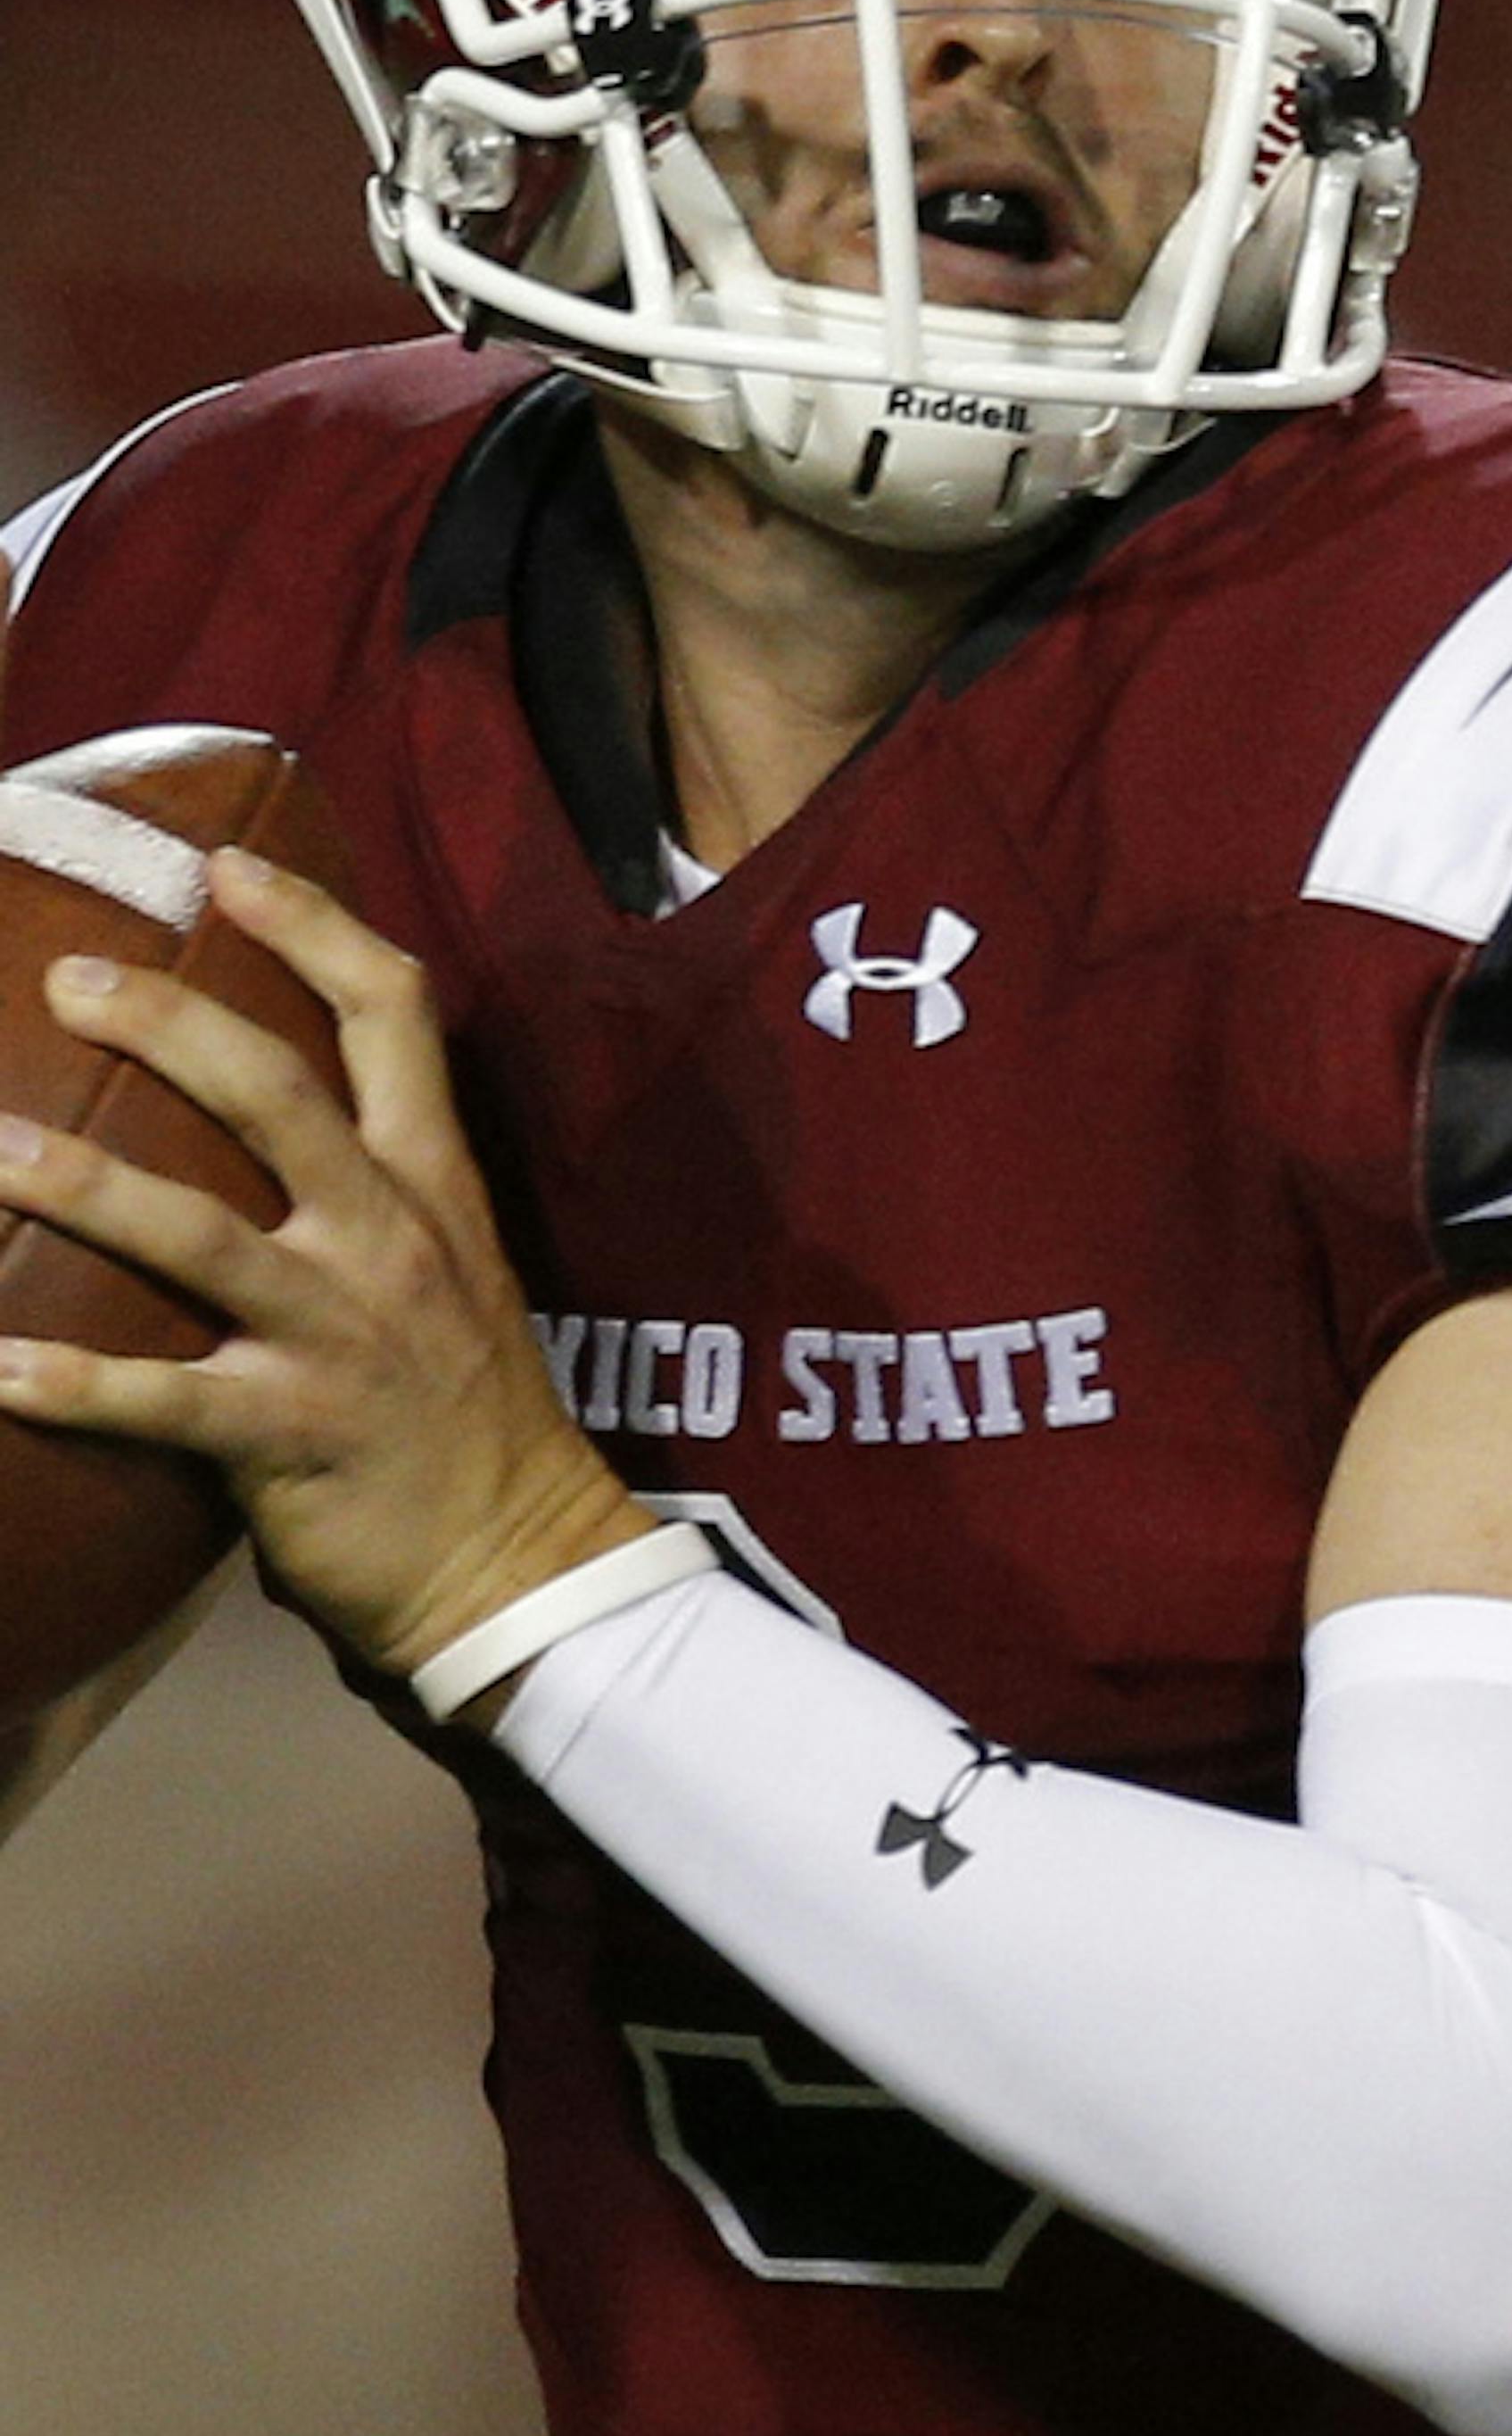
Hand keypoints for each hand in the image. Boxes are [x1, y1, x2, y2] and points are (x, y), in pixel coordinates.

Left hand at [0, 847, 631, 1678]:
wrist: (521, 1568)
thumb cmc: (466, 1423)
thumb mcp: (450, 1278)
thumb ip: (367, 1200)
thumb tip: (259, 1130)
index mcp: (433, 1188)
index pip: (392, 1017)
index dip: (311, 926)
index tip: (229, 867)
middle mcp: (387, 1243)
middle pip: (273, 1093)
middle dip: (165, 1022)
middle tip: (67, 978)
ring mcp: (338, 1338)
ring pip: (200, 1234)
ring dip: (85, 1186)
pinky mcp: (288, 1438)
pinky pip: (164, 1403)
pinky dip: (74, 1387)